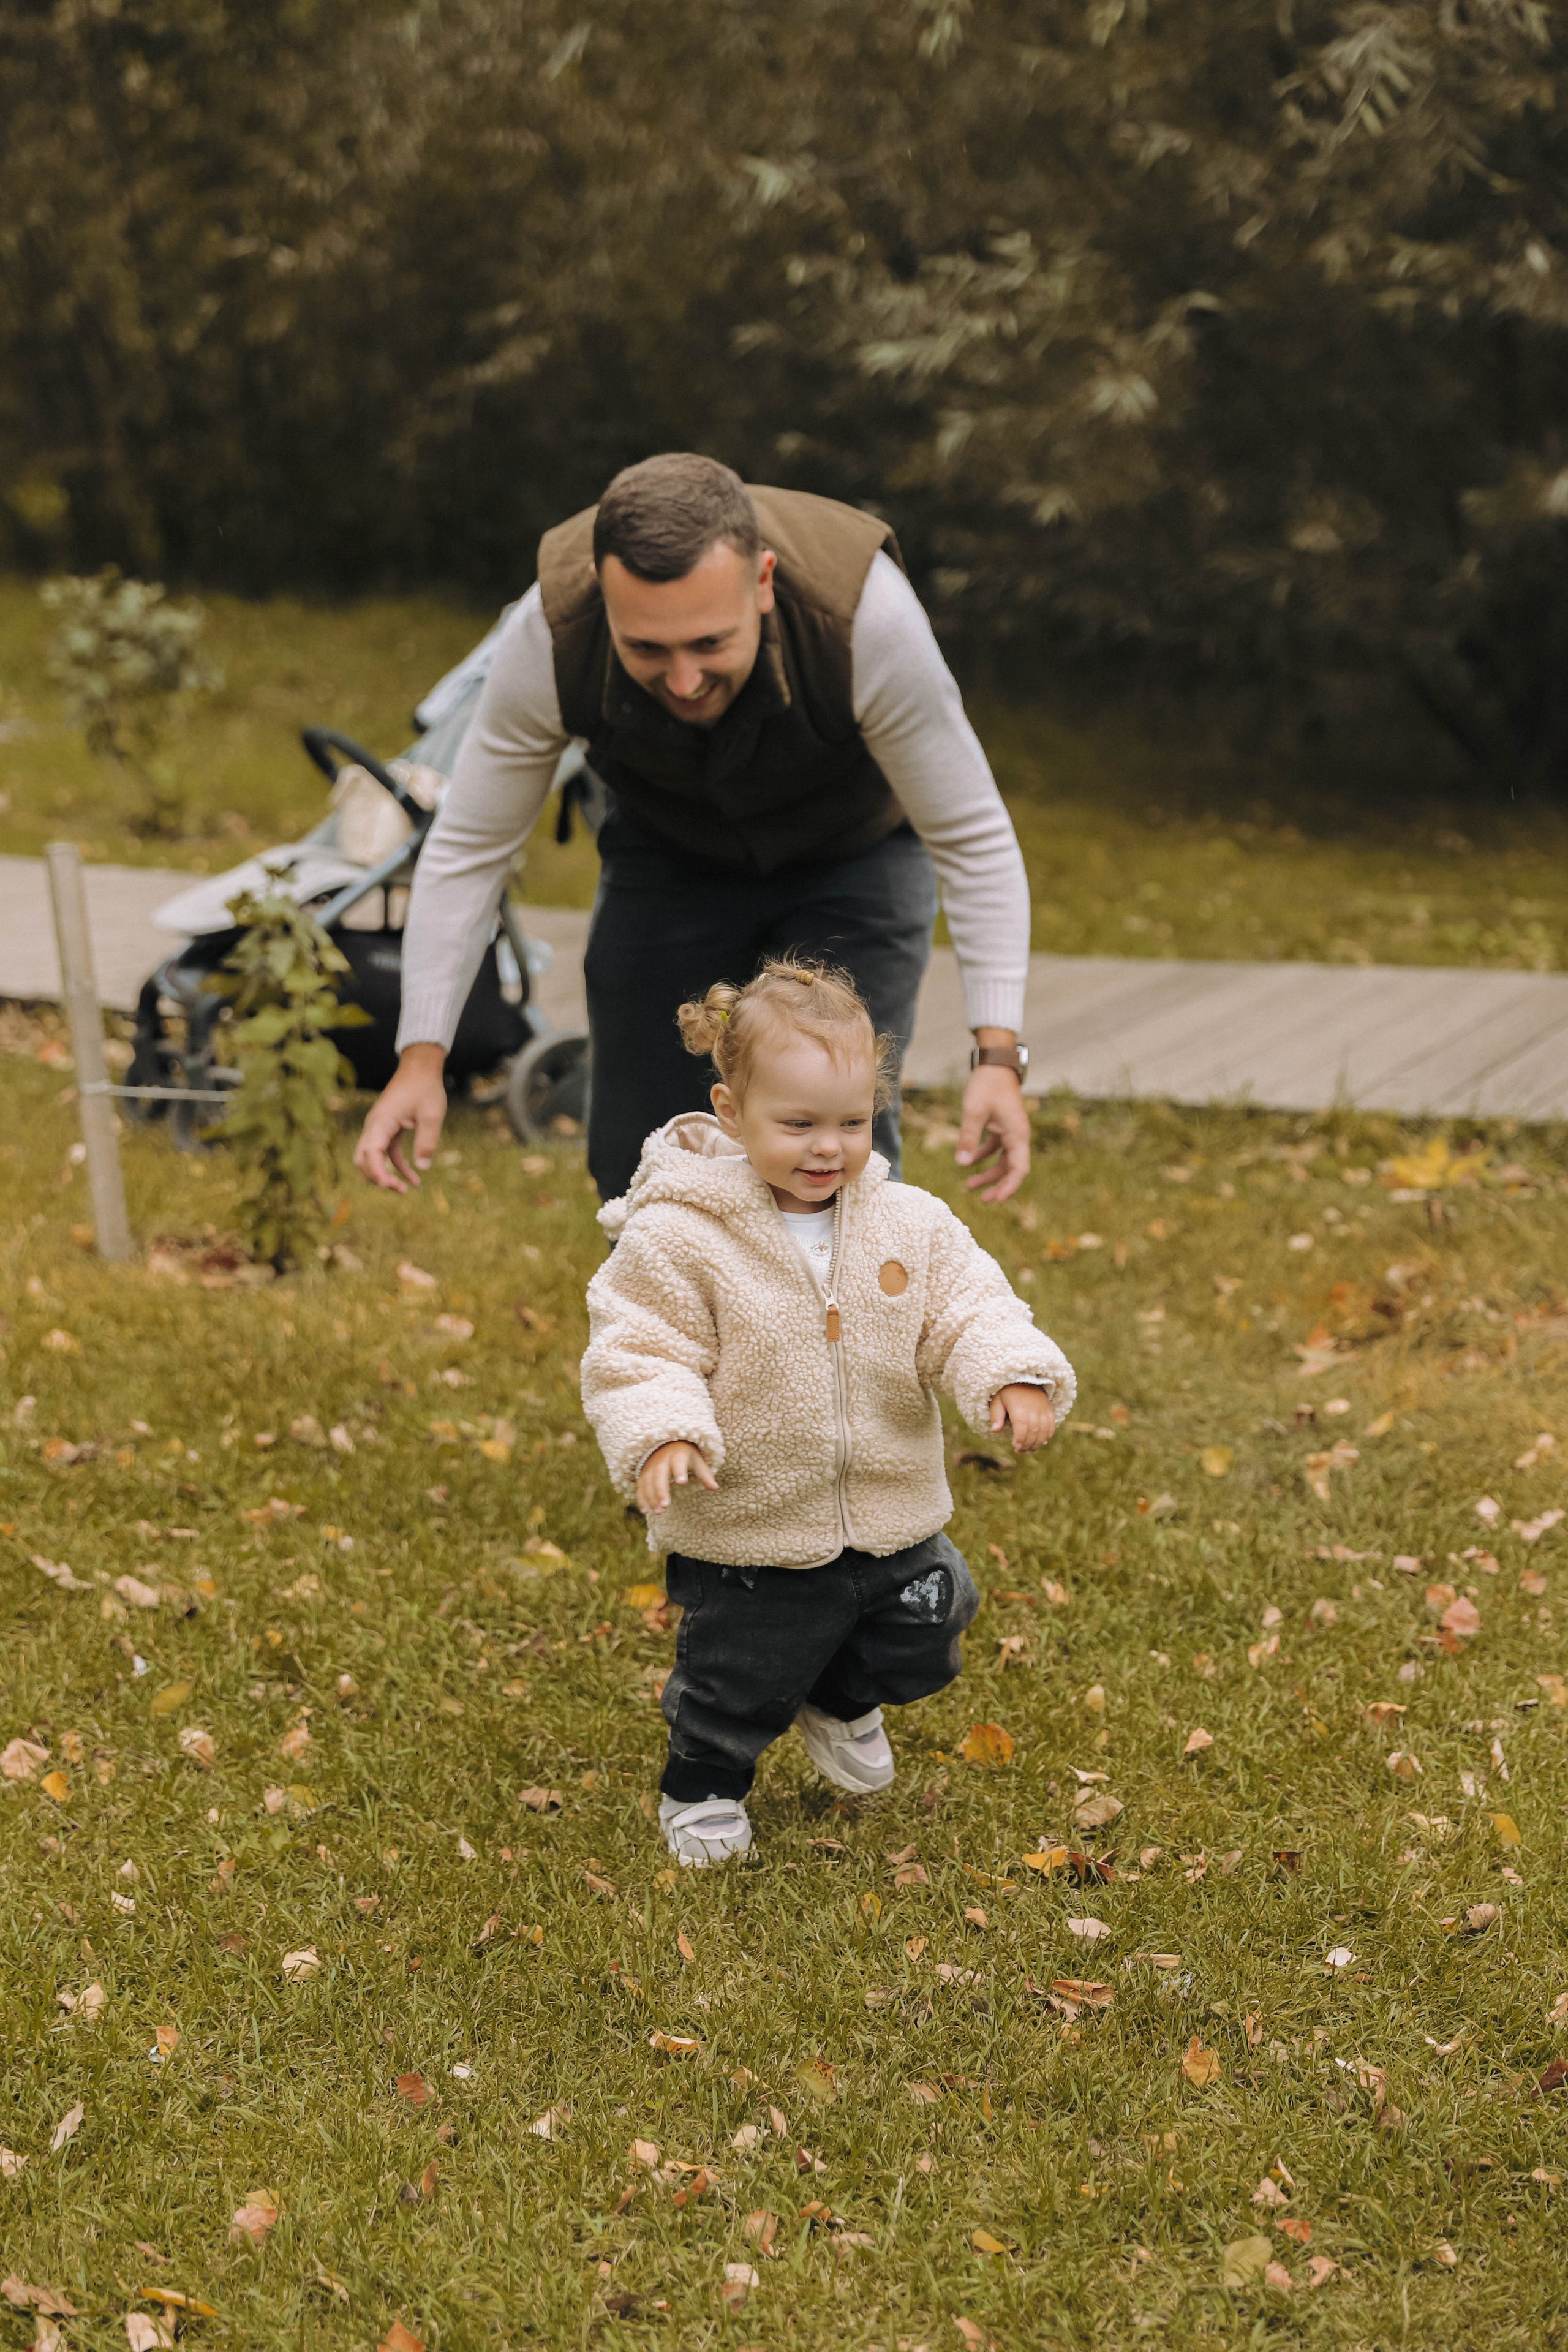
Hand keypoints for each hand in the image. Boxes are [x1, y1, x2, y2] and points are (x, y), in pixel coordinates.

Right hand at [353, 1042, 447, 1193]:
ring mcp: (378, 1127)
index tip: (391, 1186)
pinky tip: (414, 1179)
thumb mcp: (431, 1115)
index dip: (378, 1172)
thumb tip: (422, 1167)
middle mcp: (374, 1126)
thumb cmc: (425, 1087)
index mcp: (381, 1121)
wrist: (420, 1067)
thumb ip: (427, 1141)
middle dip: (378, 1178)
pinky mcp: (386, 1128)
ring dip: (385, 1175)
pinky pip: (385, 1153)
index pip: (371, 1153)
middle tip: (400, 1190)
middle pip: (364, 1159)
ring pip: (372, 1158)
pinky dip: (395, 1166)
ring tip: (405, 1189)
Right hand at [636, 1441, 718, 1514]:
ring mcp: (650, 1467)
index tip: (682, 1482)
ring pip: (648, 1482)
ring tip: (658, 1512)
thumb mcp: (696, 1460)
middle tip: (666, 1506)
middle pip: (660, 1475)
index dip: (679, 1471)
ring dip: (651, 1498)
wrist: (665, 1444)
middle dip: (661, 1491)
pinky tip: (645, 1511)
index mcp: (677, 1455)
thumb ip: (704, 1474)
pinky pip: (640, 1486)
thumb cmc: (685, 1455)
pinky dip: (641, 1498)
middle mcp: (662, 1460)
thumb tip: (715, 1487)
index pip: (678, 1462)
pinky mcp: (643, 1473)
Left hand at [956, 1047, 1030, 1204]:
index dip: (1009, 1186)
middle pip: (1011, 1168)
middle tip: (983, 1199)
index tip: (996, 1199)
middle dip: (998, 1185)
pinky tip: (967, 1162)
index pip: (1019, 1169)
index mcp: (1017, 1135)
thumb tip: (961, 1163)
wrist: (994, 1065)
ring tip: (969, 1186)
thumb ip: (968, 1138)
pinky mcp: (1002, 1126)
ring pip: (1003, 1159)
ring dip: (989, 1173)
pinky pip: (996, 1148)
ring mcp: (1010, 1131)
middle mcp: (1018, 1135)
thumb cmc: (987, 1086)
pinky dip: (983, 1156)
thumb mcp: (974, 1112)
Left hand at [989, 1384, 1055, 1453]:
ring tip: (1028, 1450)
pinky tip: (1040, 1443)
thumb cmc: (1007, 1391)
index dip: (1020, 1438)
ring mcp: (1043, 1410)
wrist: (1025, 1378)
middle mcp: (1033, 1408)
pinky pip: (1051, 1426)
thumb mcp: (997, 1399)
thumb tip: (994, 1430)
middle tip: (1020, 1451)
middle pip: (1033, 1431)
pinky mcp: (1048, 1411)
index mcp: (1019, 1406)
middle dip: (1027, 1444)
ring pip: (1044, 1431)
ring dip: (1037, 1443)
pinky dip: (1047, 1436)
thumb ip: (995, 1415)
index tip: (1015, 1447)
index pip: (1022, 1425)